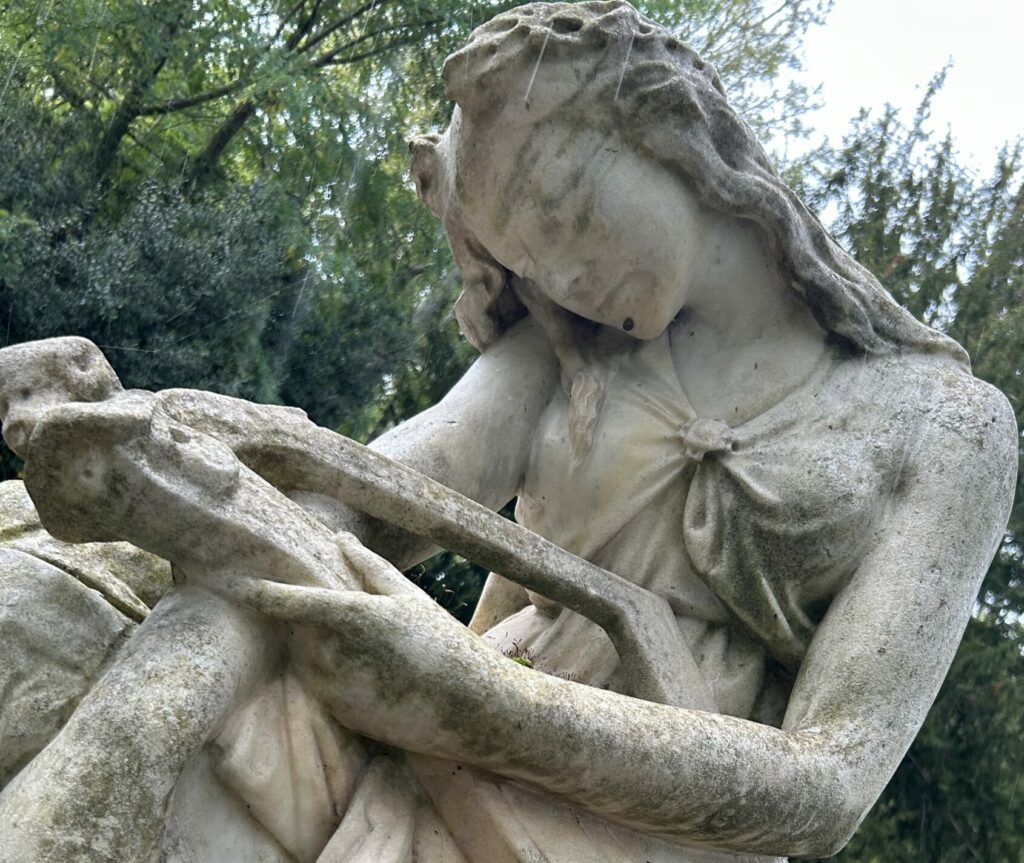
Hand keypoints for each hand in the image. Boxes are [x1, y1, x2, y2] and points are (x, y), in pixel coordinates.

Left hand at [223, 533, 504, 754]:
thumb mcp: (408, 597)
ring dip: (318, 645)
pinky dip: (334, 671)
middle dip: (304, 617)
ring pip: (306, 657)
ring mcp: (336, 688)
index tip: (238, 583)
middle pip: (297, 628)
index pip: (293, 603)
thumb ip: (368, 567)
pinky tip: (371, 669)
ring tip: (365, 642)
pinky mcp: (339, 713)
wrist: (466, 706)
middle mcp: (337, 655)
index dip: (263, 593)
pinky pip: (321, 683)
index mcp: (355, 617)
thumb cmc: (442, 641)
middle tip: (336, 608)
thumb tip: (339, 537)